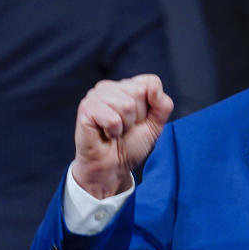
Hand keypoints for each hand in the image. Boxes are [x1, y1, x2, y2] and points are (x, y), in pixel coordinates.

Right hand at [72, 74, 172, 197]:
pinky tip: (106, 134)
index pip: (151, 82)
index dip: (151, 107)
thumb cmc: (131, 145)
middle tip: (126, 127)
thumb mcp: (156, 125)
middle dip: (138, 116)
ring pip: (126, 105)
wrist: (113, 167)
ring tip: (116, 131)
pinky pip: (113, 118)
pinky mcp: (86, 109)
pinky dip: (114, 131)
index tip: (140, 120)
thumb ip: (162, 104)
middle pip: (139, 92)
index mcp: (126, 86)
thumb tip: (154, 87)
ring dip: (125, 126)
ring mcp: (95, 96)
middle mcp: (109, 87)